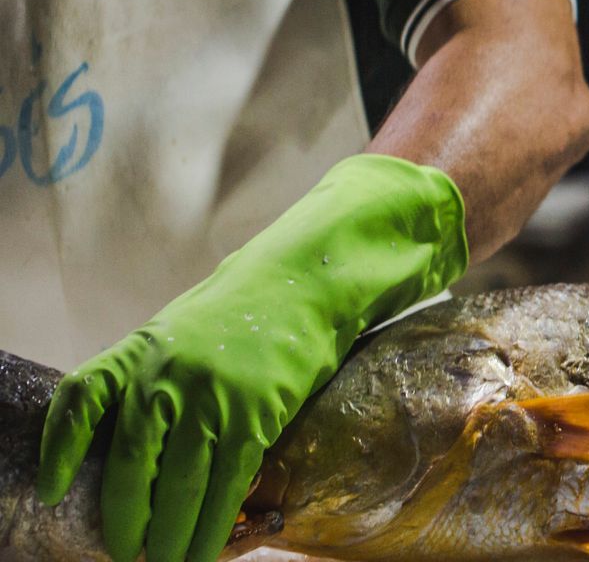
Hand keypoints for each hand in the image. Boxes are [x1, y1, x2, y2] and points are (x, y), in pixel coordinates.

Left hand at [37, 155, 467, 561]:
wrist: (306, 282)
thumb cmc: (242, 312)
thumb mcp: (176, 333)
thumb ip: (148, 380)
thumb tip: (135, 451)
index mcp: (139, 353)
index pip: (80, 402)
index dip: (60, 452)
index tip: (54, 491)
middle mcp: (165, 377)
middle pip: (132, 467)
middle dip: (126, 521)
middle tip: (126, 553)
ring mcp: (210, 398)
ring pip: (178, 488)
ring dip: (170, 538)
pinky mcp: (253, 416)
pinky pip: (224, 487)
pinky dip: (211, 527)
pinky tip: (205, 549)